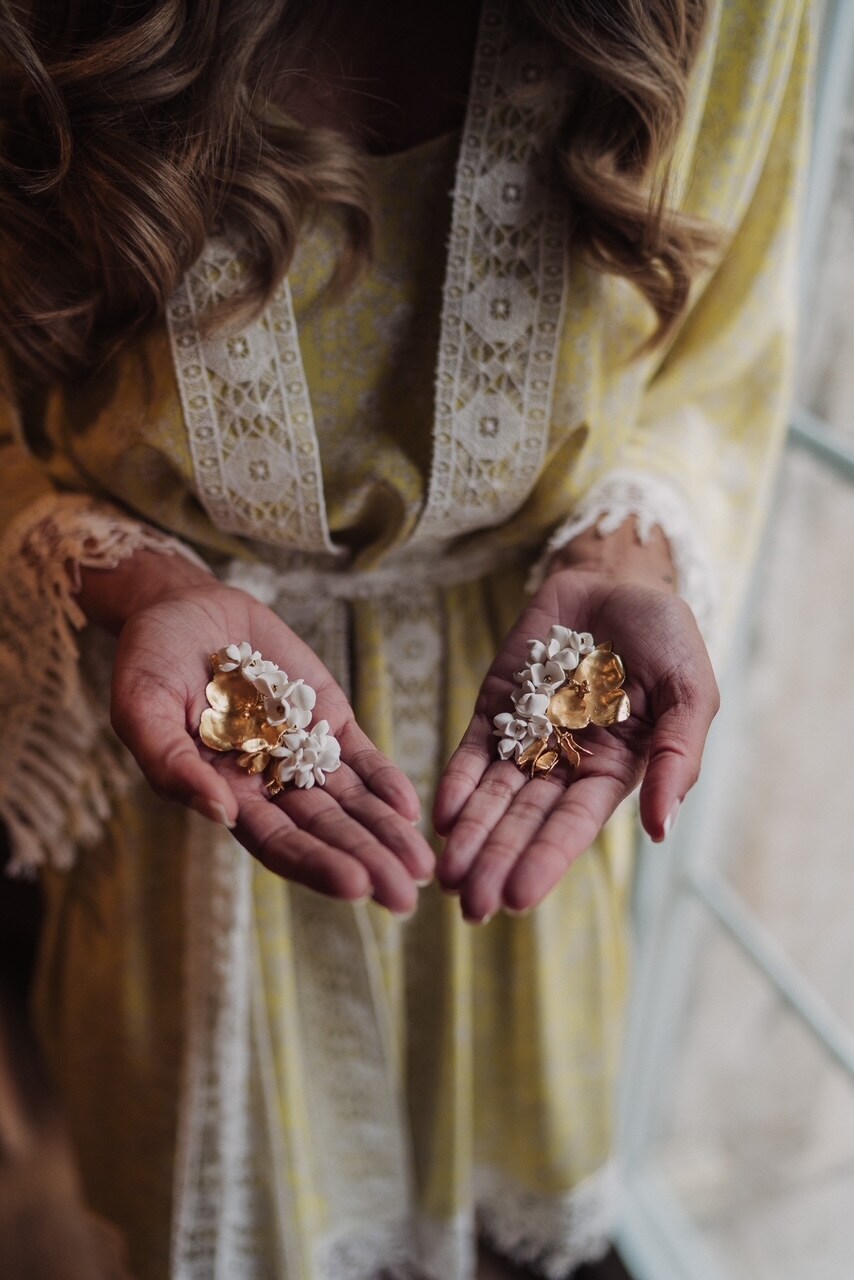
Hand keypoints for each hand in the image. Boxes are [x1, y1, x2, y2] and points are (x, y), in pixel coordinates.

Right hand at [81, 552, 434, 913]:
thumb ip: (172, 764)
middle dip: (367, 863)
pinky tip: (410, 808)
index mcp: (224, 796)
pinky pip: (361, 757)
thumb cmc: (148, 662)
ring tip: (422, 865)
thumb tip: (220, 815)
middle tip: (405, 898)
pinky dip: (386, 781)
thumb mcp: (141, 709)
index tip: (355, 887)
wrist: (184, 608)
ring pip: (352, 802)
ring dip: (387, 834)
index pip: (277, 843)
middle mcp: (270, 785)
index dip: (315, 865)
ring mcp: (303, 752)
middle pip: (325, 832)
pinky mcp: (327, 718)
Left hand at [433, 563, 718, 921]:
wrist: (616, 578)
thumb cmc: (665, 636)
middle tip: (468, 907)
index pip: (574, 825)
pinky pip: (473, 750)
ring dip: (470, 834)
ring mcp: (525, 736)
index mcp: (613, 771)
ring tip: (444, 875)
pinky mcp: (494, 708)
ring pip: (491, 795)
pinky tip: (441, 814)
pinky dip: (456, 780)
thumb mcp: (690, 692)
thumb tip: (663, 830)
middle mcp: (565, 764)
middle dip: (496, 860)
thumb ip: (678, 757)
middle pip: (525, 820)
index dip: (546, 859)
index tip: (516, 898)